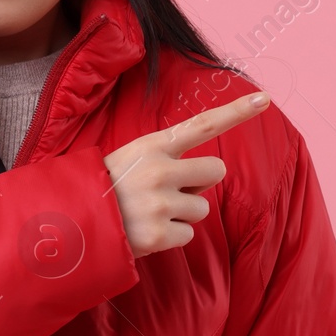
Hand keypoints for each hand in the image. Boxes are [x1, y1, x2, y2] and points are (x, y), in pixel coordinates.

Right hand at [103, 91, 269, 257]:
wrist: (70, 222)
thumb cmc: (105, 188)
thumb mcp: (129, 157)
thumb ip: (165, 157)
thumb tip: (204, 174)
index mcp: (153, 146)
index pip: (202, 124)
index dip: (236, 111)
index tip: (265, 99)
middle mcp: (160, 170)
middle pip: (216, 171)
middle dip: (201, 184)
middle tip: (170, 191)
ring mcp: (161, 203)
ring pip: (203, 208)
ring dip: (184, 213)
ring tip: (150, 213)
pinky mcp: (160, 233)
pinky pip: (189, 234)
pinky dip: (172, 237)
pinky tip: (147, 232)